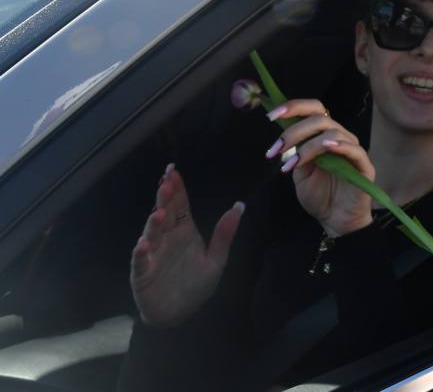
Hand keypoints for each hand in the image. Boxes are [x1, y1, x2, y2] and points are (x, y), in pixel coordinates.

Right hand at [130, 164, 242, 326]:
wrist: (181, 314)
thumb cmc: (196, 285)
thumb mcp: (216, 260)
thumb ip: (224, 235)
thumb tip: (239, 206)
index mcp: (183, 232)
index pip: (180, 206)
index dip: (177, 189)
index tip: (173, 170)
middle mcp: (166, 239)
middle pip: (164, 214)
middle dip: (164, 198)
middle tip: (166, 182)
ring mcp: (153, 255)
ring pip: (151, 235)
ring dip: (153, 223)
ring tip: (158, 212)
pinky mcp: (143, 274)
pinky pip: (141, 262)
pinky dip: (141, 254)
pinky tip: (143, 245)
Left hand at [268, 99, 375, 237]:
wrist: (336, 221)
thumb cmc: (320, 197)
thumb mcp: (300, 173)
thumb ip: (297, 153)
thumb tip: (287, 138)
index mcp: (324, 136)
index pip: (314, 111)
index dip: (294, 107)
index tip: (272, 115)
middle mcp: (340, 138)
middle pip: (320, 119)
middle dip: (294, 131)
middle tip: (276, 149)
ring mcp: (353, 150)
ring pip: (333, 133)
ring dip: (308, 146)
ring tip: (292, 164)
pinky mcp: (364, 165)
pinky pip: (354, 150)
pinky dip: (341, 146)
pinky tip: (327, 148)